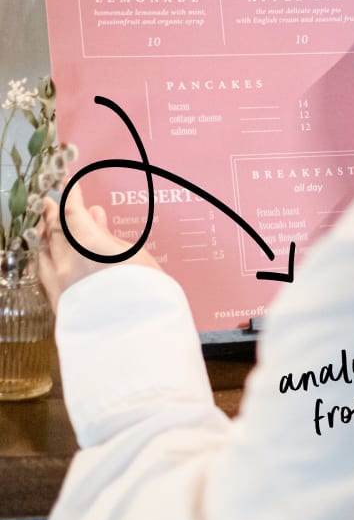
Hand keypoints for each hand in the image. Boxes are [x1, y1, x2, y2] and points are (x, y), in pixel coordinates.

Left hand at [39, 184, 160, 313]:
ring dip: (45, 237)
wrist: (136, 337)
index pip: (71, 212)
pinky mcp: (59, 304)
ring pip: (44, 253)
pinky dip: (44, 259)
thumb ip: (109, 236)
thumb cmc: (145, 293)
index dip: (69, 194)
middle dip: (52, 214)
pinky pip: (43, 274)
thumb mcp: (135, 256)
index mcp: (87, 244)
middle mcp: (67, 262)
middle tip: (50, 202)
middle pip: (53, 231)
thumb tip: (95, 218)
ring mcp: (60, 285)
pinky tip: (47, 258)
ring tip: (47, 228)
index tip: (69, 183)